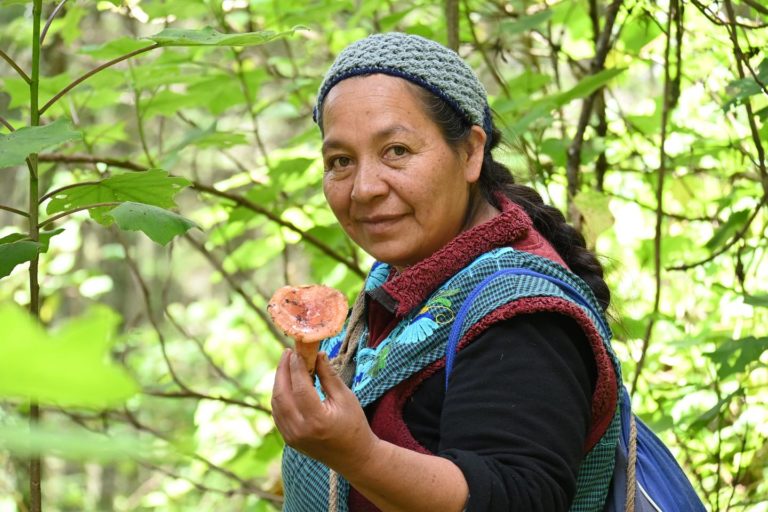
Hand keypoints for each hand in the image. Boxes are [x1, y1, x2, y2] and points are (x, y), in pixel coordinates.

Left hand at [271, 349, 378, 474]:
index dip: (296, 366)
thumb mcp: (346, 398)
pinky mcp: (289, 440)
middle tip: (287, 352)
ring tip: (287, 364)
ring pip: (276, 404)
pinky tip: (287, 383)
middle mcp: (300, 430)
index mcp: (317, 420)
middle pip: (282, 394)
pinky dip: (280, 396)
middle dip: (282, 370)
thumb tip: (317, 354)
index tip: (296, 350)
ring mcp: (292, 437)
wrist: (354, 457)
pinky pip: (278, 414)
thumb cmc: (354, 425)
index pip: (300, 387)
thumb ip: (329, 376)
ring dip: (279, 382)